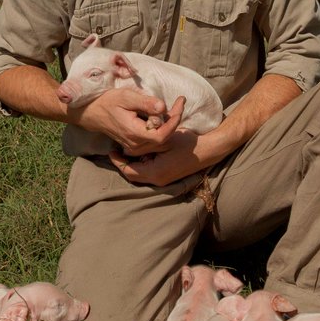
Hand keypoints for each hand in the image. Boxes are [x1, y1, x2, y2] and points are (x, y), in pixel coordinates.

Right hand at [67, 90, 185, 155]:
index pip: (162, 135)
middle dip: (174, 120)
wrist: (91, 112)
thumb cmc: (107, 102)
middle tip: (179, 102)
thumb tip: (163, 107)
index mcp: (134, 133)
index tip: (180, 103)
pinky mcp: (134, 142)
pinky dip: (161, 126)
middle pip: (164, 137)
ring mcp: (134, 145)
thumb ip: (145, 103)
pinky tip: (162, 114)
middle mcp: (135, 143)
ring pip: (160, 138)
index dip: (174, 121)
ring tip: (174, 106)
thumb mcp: (126, 97)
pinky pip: (153, 137)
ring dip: (169, 123)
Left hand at [108, 126, 225, 186]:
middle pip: (132, 175)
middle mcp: (157, 180)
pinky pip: (147, 172)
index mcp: (155, 173)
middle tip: (116, 149)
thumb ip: (144, 145)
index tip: (111, 150)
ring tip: (125, 149)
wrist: (208, 150)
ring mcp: (163, 180)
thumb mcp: (163, 140)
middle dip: (123, 163)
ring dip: (131, 163)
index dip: (117, 161)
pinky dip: (141, 163)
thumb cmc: (187, 144)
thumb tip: (128, 149)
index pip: (129, 171)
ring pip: (139, 174)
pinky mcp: (166, 176)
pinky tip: (140, 152)